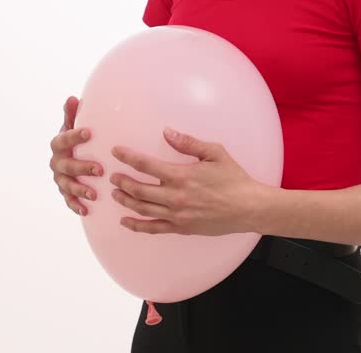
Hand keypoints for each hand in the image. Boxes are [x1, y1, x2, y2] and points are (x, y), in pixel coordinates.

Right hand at [49, 96, 103, 216]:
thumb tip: (72, 98)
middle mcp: (57, 162)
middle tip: (99, 169)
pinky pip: (68, 201)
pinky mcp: (64, 192)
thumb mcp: (74, 126)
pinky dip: (75, 206)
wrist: (70, 156)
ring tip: (94, 194)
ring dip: (79, 190)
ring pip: (67, 185)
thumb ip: (72, 114)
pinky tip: (86, 210)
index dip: (74, 136)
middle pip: (66, 166)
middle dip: (82, 168)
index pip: (63, 139)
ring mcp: (60, 178)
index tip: (88, 132)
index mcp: (58, 144)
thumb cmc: (77, 139)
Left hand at [109, 127, 267, 236]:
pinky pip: (153, 229)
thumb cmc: (234, 178)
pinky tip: (125, 221)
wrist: (248, 207)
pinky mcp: (181, 228)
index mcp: (181, 175)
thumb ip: (188, 142)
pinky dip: (136, 225)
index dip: (128, 157)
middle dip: (121, 181)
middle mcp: (175, 197)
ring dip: (125, 200)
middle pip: (138, 188)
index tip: (116, 152)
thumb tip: (167, 132)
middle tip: (112, 176)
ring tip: (115, 193)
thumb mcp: (215, 153)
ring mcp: (176, 215)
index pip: (145, 164)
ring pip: (142, 208)